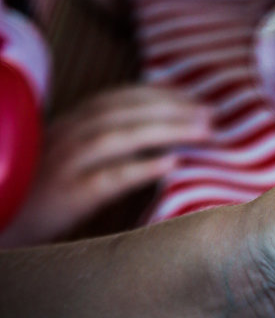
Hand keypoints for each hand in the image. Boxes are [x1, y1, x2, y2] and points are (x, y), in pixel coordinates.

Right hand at [0, 85, 209, 244]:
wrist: (4, 222)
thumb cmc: (37, 200)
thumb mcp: (67, 163)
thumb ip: (102, 148)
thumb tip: (161, 146)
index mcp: (68, 126)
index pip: (117, 98)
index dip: (158, 94)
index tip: (194, 98)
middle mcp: (65, 137)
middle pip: (122, 111)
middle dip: (171, 108)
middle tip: (211, 115)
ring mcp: (64, 165)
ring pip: (118, 137)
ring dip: (166, 130)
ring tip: (203, 132)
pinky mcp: (65, 197)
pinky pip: (107, 179)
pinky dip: (140, 168)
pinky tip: (171, 166)